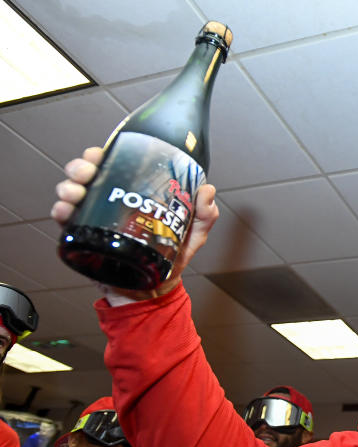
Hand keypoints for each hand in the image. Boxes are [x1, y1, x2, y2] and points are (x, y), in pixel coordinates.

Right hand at [50, 146, 219, 302]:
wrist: (155, 290)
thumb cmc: (171, 258)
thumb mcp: (192, 235)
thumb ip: (204, 215)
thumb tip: (207, 190)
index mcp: (132, 193)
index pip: (113, 165)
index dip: (102, 154)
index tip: (101, 153)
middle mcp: (110, 202)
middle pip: (87, 174)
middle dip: (81, 167)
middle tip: (87, 173)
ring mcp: (95, 219)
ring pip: (72, 192)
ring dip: (68, 186)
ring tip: (75, 193)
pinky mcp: (84, 238)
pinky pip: (66, 221)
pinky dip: (60, 212)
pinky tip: (65, 212)